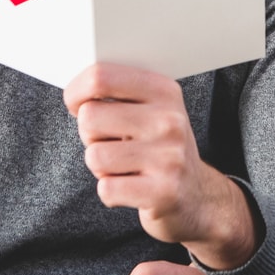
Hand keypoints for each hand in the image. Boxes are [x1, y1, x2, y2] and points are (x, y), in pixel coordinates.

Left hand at [64, 63, 259, 268]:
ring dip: (100, 167)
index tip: (77, 104)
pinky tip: (131, 187)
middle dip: (90, 135)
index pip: (101, 77)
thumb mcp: (151, 110)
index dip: (76, 92)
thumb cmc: (161, 149)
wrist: (198, 196)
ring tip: (124, 167)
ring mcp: (168, 157)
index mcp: (164, 91)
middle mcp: (169, 121)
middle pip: (90, 117)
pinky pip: (106, 189)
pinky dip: (110, 192)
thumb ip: (117, 94)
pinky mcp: (163, 192)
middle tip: (111, 143)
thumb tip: (75, 92)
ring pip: (95, 156)